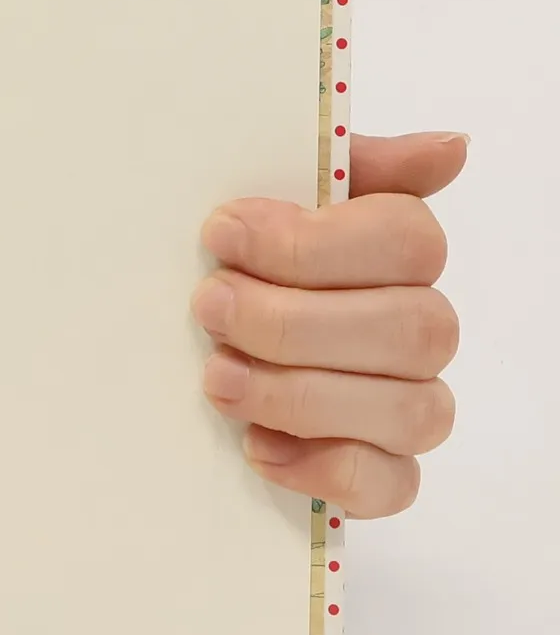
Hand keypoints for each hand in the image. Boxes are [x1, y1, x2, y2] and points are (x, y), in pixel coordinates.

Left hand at [193, 131, 465, 518]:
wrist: (185, 342)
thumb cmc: (236, 263)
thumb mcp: (269, 198)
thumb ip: (347, 165)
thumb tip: (450, 149)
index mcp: (398, 254)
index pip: (407, 241)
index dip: (311, 241)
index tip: (220, 233)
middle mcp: (419, 329)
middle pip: (410, 329)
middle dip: (293, 321)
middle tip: (209, 306)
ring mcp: (409, 405)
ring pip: (409, 410)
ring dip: (300, 394)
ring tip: (217, 378)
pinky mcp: (382, 473)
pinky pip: (392, 485)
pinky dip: (324, 469)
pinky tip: (257, 447)